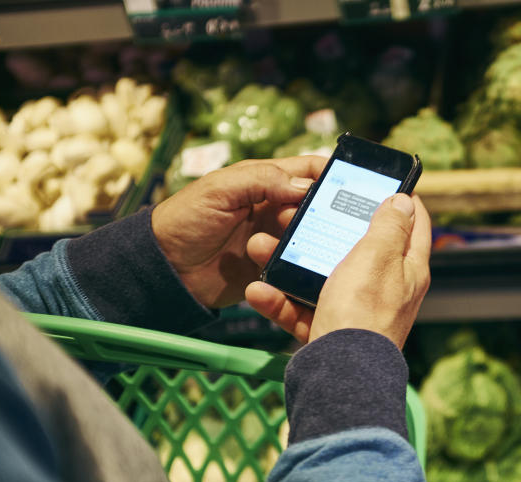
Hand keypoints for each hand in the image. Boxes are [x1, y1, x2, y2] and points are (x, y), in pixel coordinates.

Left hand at [151, 156, 327, 307]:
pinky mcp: (274, 269)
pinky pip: (299, 267)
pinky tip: (310, 271)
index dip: (333, 173)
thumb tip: (305, 186)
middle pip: (319, 206)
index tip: (355, 184)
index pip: (310, 171)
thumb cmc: (184, 220)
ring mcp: (277, 240)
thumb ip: (261, 180)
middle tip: (331, 222)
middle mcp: (276, 209)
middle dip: (330, 212)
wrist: (164, 270)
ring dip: (314, 242)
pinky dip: (305, 268)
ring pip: (313, 238)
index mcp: (266, 182)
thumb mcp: (219, 190)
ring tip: (307, 247)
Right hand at [246, 192, 430, 347]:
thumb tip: (404, 201)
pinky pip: (301, 309)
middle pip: (357, 249)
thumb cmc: (364, 313)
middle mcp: (386, 289)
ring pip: (320, 278)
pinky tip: (260, 290)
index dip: (398, 199)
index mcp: (406, 268)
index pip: (413, 225)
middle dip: (324, 229)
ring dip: (288, 264)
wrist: (341, 374)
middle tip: (301, 212)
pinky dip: (280, 300)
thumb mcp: (377, 257)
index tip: (378, 183)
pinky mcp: (330, 331)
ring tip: (262, 248)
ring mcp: (356, 311)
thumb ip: (388, 227)